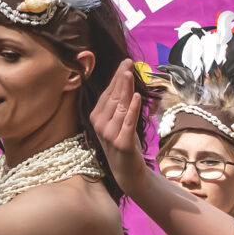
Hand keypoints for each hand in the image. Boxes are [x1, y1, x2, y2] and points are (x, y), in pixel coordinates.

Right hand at [88, 59, 152, 196]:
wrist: (127, 171)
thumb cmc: (123, 142)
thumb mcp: (118, 121)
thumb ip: (118, 103)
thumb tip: (123, 78)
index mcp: (97, 117)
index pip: (107, 93)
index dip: (117, 77)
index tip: (125, 62)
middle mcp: (100, 125)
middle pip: (113, 97)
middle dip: (121, 78)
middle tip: (128, 62)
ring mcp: (110, 134)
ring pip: (120, 107)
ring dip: (126, 89)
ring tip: (131, 73)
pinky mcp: (122, 143)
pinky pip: (128, 122)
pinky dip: (133, 109)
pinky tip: (136, 96)